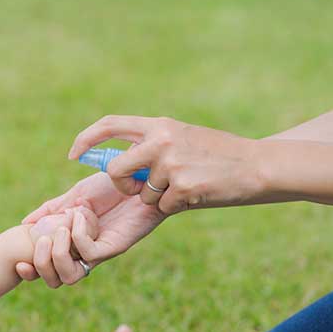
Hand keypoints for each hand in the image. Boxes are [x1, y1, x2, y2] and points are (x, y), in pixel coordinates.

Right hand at [16, 173, 165, 286]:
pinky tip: (81, 214)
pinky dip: (78, 235)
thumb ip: (52, 209)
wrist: (141, 178)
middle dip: (41, 264)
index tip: (18, 261)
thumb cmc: (112, 187)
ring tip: (59, 228)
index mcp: (72, 244)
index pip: (47, 270)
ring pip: (71, 275)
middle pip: (56, 280)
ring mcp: (99, 252)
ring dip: (58, 253)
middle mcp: (84, 253)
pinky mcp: (114, 246)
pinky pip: (89, 253)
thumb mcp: (75, 195)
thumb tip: (25, 224)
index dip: (30, 272)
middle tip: (40, 239)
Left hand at [68, 115, 261, 213]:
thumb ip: (150, 146)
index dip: (86, 139)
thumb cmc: (217, 155)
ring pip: (142, 195)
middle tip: (141, 190)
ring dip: (159, 198)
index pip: (109, 125)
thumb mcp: (181, 137)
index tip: (74, 154)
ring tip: (188, 185)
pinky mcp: (182, 187)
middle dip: (122, 186)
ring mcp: (171, 163)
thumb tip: (114, 164)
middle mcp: (161, 140)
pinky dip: (176, 206)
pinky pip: (162, 207)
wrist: (258, 165)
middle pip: (115, 170)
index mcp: (159, 125)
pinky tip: (197, 194)